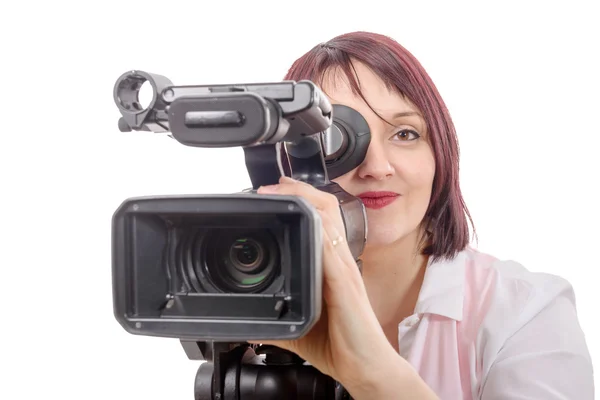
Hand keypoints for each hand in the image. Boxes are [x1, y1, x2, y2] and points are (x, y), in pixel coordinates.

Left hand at [250, 176, 396, 389]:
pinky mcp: (344, 283)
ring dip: (306, 199)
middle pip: (327, 209)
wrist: (366, 366)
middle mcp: (340, 261)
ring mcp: (344, 269)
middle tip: (274, 184)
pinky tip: (304, 218)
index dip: (303, 200)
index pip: (322, 220)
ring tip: (281, 189)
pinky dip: (317, 229)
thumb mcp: (303, 327)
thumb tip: (256, 328)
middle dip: (301, 190)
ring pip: (330, 219)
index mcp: (333, 266)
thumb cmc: (342, 344)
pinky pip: (331, 248)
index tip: (278, 193)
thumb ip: (282, 322)